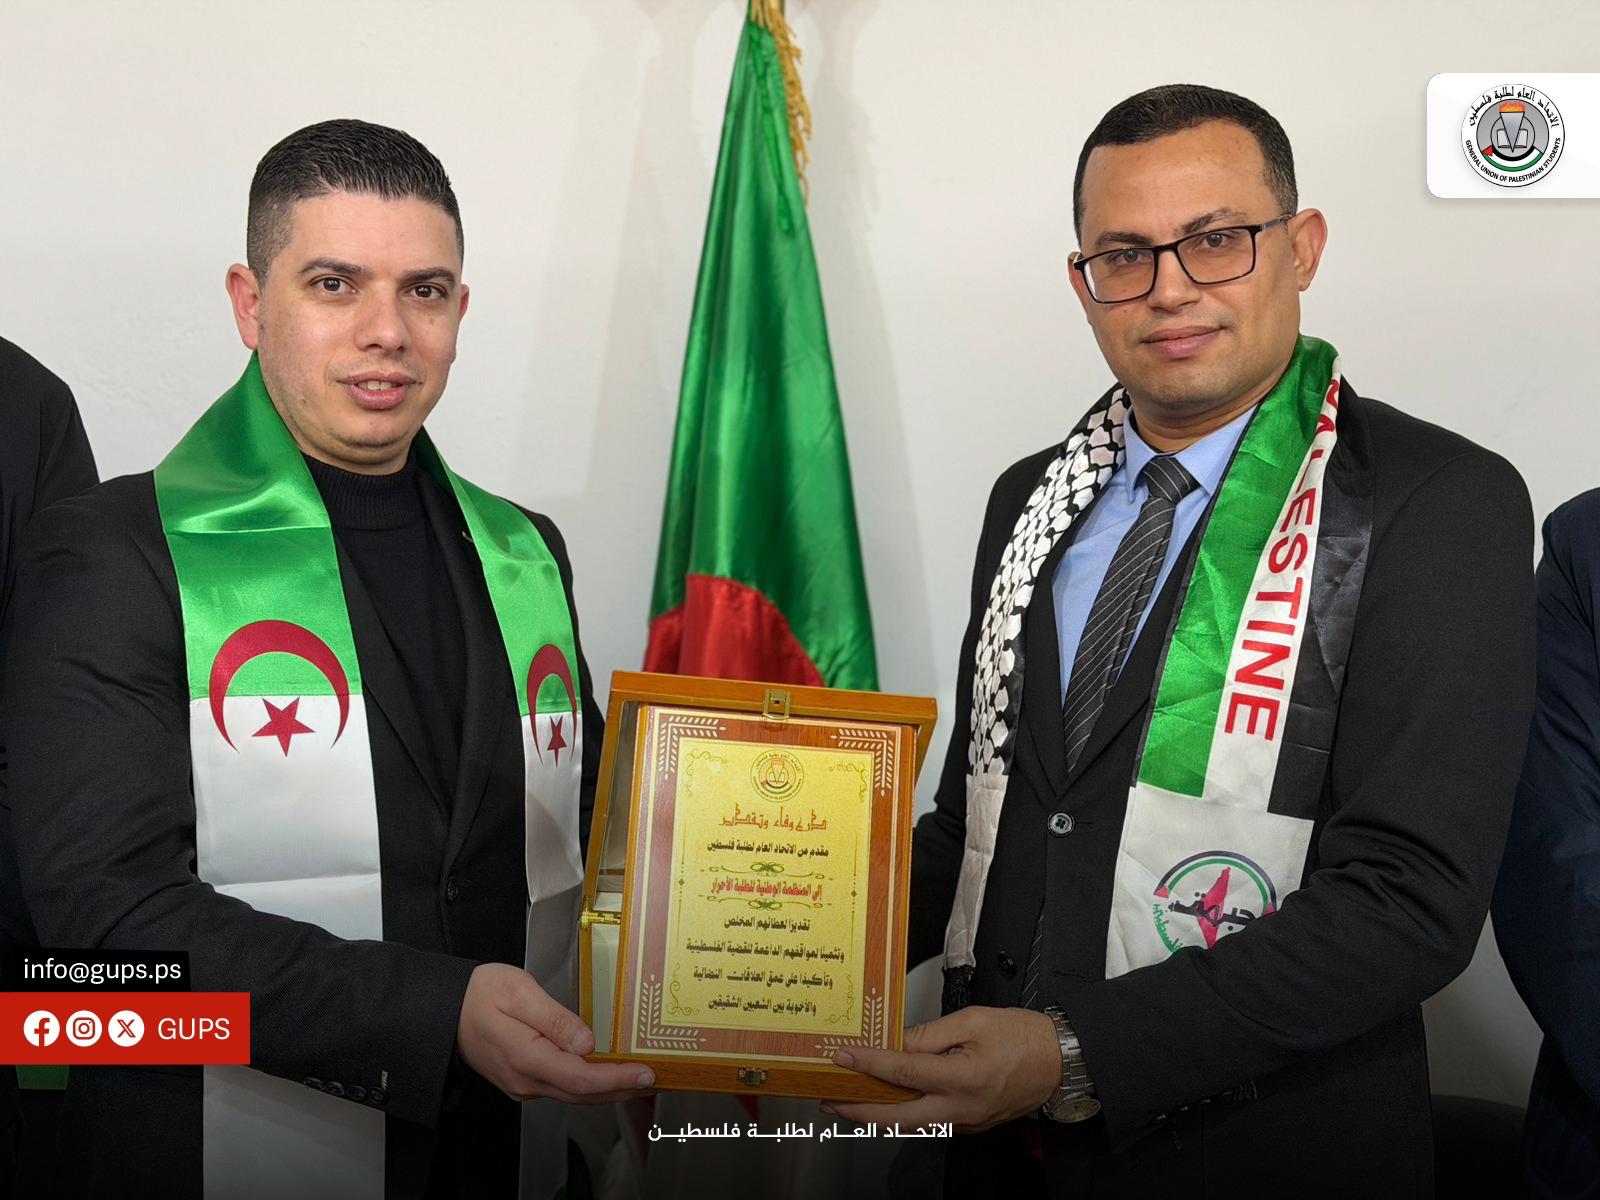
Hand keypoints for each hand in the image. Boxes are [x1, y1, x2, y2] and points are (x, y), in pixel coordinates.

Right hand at [456, 962, 655, 1104]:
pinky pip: (560, 1088)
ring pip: (572, 1094)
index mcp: (527, 1057)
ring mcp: (522, 1083)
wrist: (442, 1010)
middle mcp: (526, 1079)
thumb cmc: (478, 994)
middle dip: (620, 1089)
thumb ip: (556, 1019)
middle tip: (653, 1081)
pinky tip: (602, 1075)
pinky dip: (586, 1085)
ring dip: (605, 1090)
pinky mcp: (520, 1079)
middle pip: (582, 1093)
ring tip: (636, 1080)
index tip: (645, 1074)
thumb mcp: (519, 993)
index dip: (617, 1079)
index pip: (582, 1077)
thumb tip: (588, 1043)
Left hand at [824, 1006, 1059, 1132]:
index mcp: (962, 1077)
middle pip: (898, 1118)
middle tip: (830, 1100)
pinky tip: (888, 1102)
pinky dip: (903, 1114)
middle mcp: (961, 1108)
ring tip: (850, 1101)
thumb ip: (931, 1033)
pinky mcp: (970, 1125)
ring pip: (912, 1126)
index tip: (843, 1057)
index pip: (903, 1071)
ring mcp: (966, 1122)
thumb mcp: (974, 1020)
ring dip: (877, 1116)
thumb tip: (897, 1042)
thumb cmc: (1023, 1037)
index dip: (868, 1064)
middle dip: (859, 1111)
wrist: (1060, 1063)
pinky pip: (930, 1123)